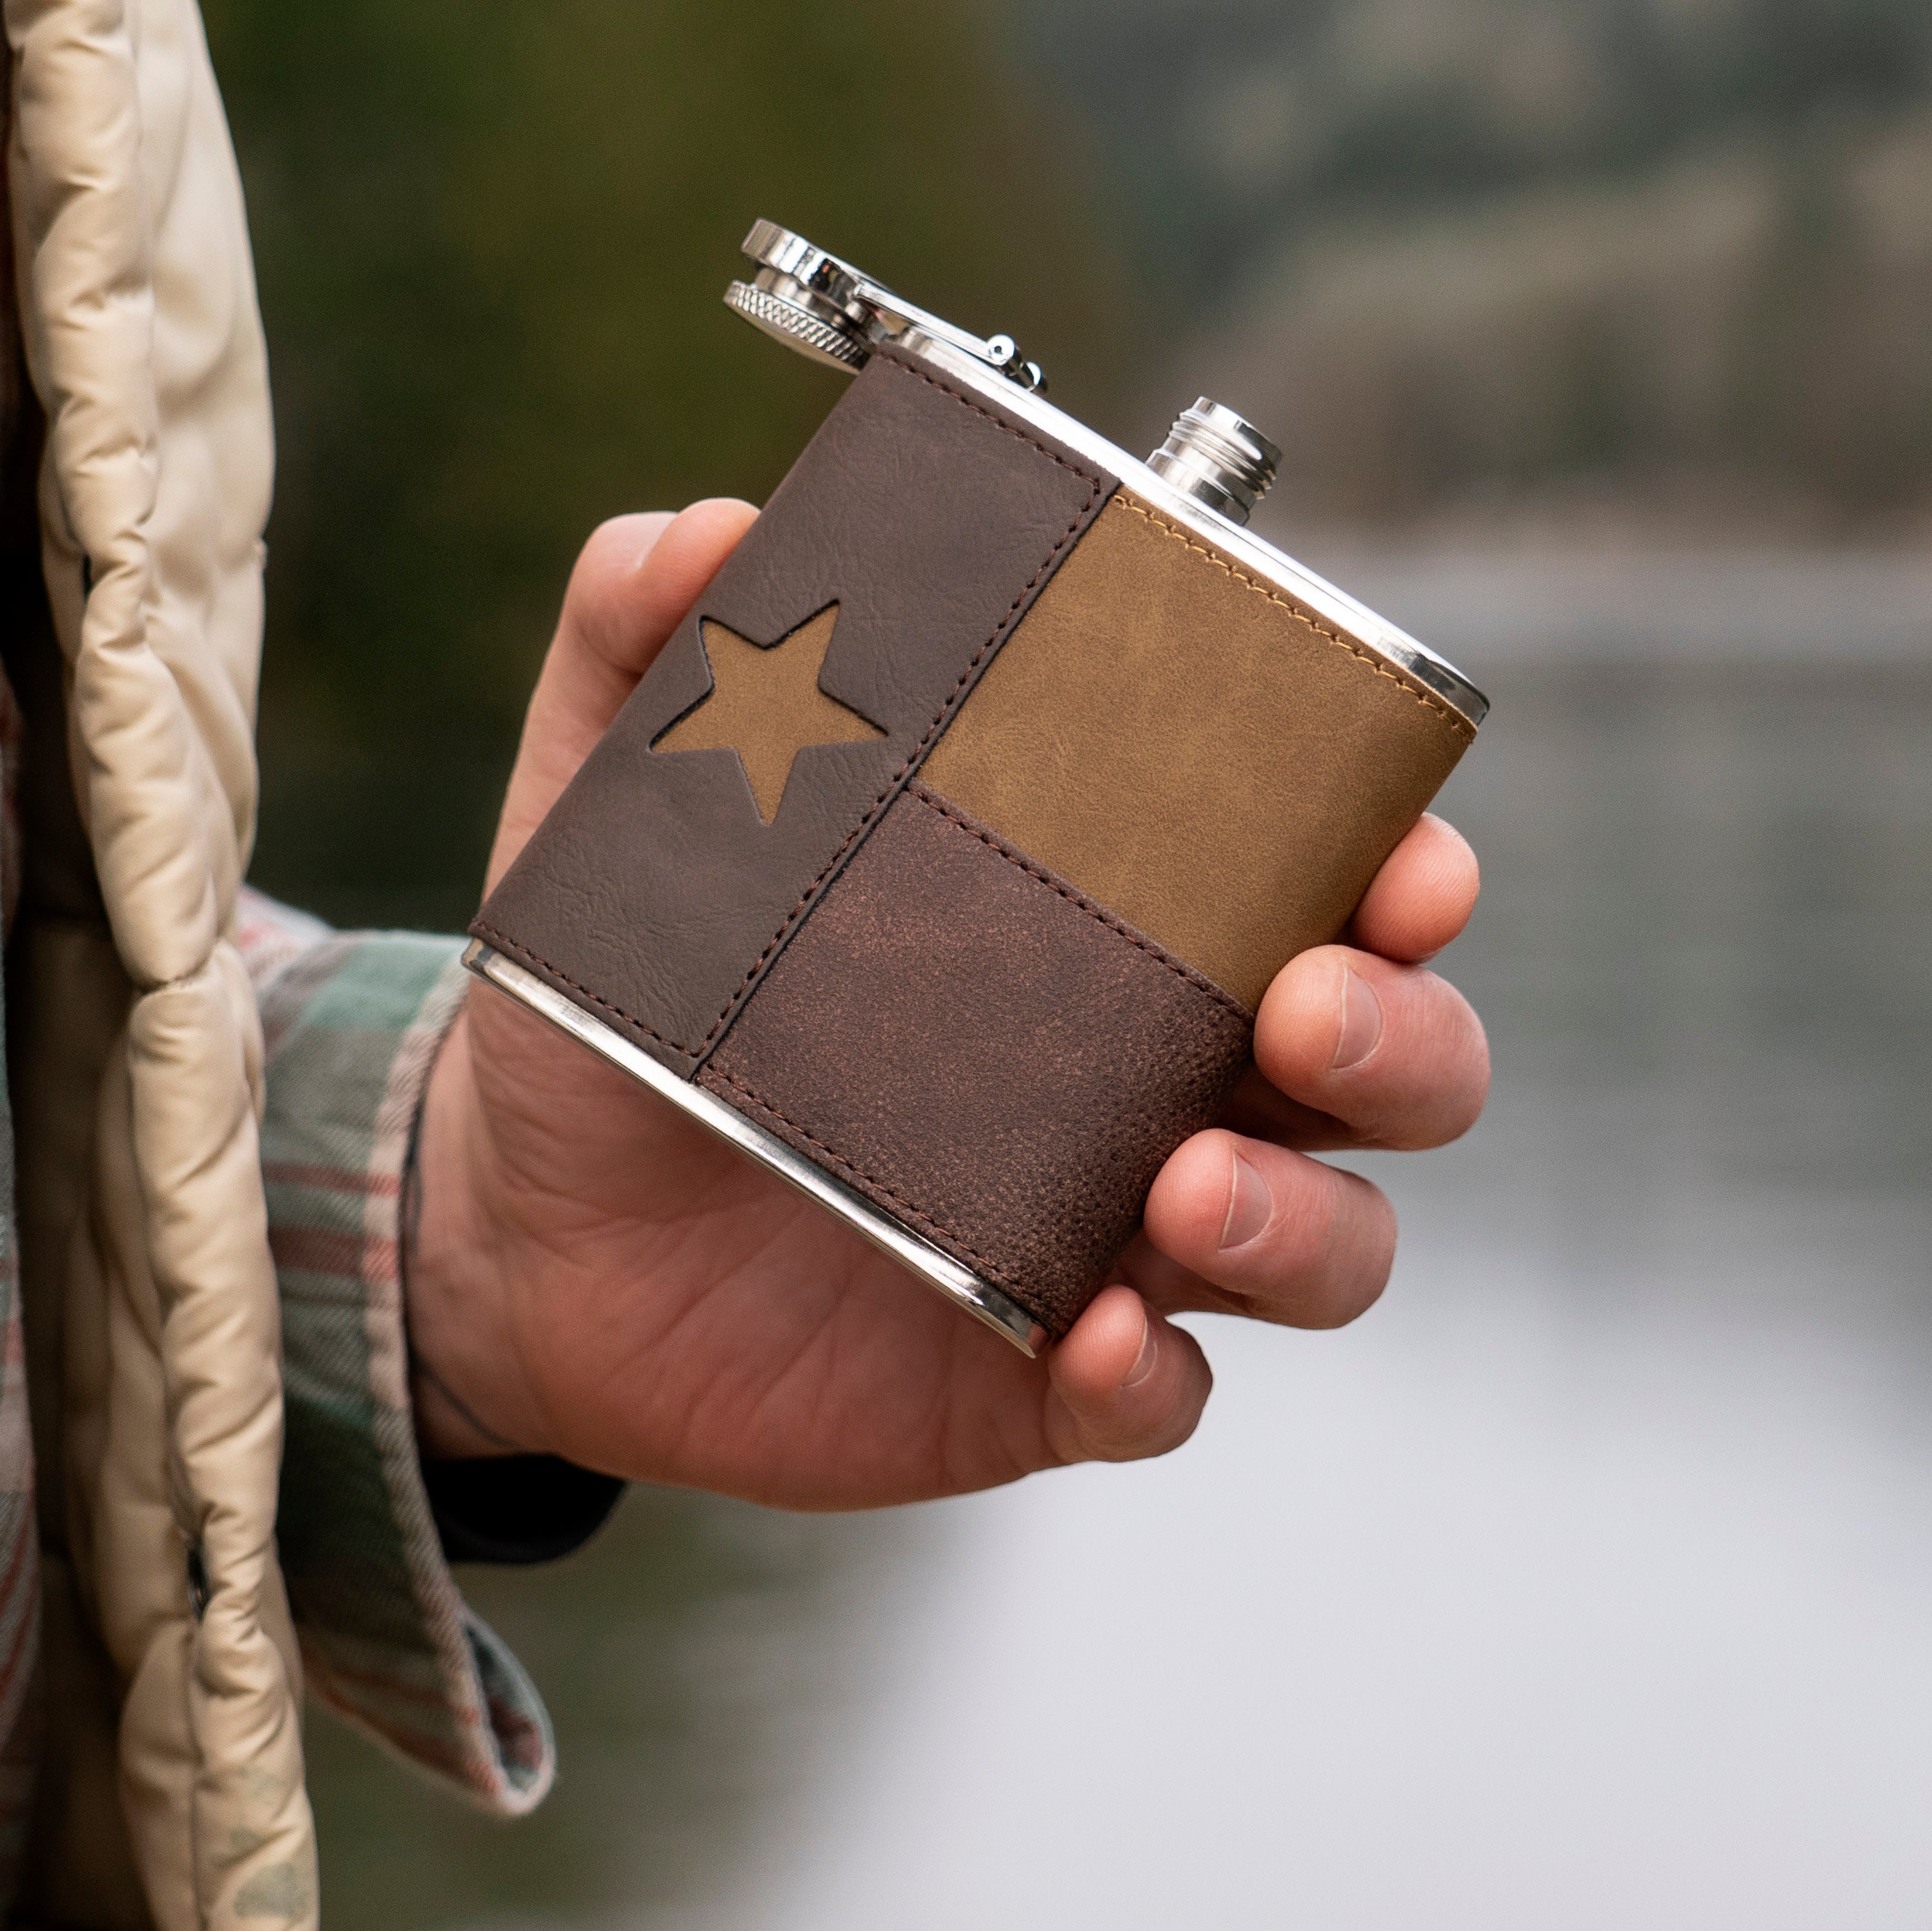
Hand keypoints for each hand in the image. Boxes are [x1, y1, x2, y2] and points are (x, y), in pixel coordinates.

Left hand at [408, 503, 1489, 1506]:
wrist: (526, 1222)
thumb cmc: (620, 994)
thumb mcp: (619, 802)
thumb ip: (649, 644)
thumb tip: (710, 534)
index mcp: (1109, 919)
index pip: (1322, 878)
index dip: (1403, 861)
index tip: (1405, 850)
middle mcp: (1155, 1068)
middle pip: (1390, 1058)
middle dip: (1399, 1031)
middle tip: (1300, 1005)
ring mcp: (1115, 1228)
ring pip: (1331, 1240)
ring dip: (1305, 1215)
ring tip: (1185, 1188)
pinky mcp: (1045, 1371)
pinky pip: (1169, 1396)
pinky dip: (1162, 1378)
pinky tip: (1100, 1339)